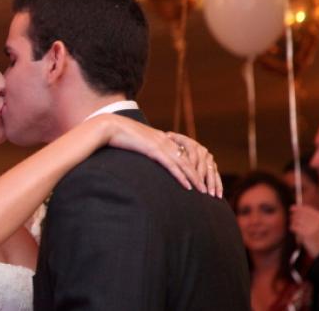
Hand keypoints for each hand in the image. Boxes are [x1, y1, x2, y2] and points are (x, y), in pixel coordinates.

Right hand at [102, 115, 218, 194]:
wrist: (110, 126)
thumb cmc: (121, 135)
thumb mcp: (138, 141)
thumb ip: (146, 147)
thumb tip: (148, 153)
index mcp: (163, 139)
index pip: (184, 154)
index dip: (194, 167)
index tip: (201, 179)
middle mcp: (166, 141)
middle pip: (188, 160)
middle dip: (199, 175)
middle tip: (208, 189)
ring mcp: (161, 145)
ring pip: (183, 164)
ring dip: (195, 179)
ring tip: (203, 191)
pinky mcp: (153, 150)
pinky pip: (171, 166)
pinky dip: (181, 177)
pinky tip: (188, 186)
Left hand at [290, 204, 318, 257]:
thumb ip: (310, 216)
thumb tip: (295, 207)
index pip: (306, 208)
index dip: (297, 208)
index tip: (291, 208)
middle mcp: (317, 220)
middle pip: (300, 213)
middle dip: (293, 216)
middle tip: (291, 219)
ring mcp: (312, 227)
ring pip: (296, 220)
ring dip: (293, 222)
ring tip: (294, 226)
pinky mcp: (306, 234)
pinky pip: (295, 227)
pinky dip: (292, 228)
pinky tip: (293, 230)